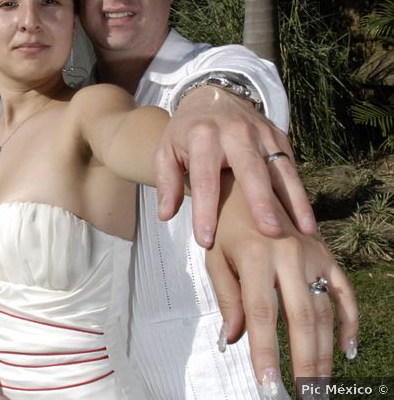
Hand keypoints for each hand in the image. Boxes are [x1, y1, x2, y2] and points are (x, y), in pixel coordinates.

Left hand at [155, 85, 316, 247]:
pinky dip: (300, 193)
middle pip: (250, 170)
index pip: (205, 179)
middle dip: (261, 202)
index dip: (205, 211)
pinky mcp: (279, 137)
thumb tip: (166, 215)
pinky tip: (306, 219)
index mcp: (202, 136)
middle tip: (270, 232)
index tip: (206, 239)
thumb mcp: (166, 151)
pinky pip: (290, 168)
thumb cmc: (186, 133)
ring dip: (294, 200)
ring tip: (304, 230)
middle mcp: (235, 133)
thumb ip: (166, 182)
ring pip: (280, 169)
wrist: (212, 96)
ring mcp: (261, 134)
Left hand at [206, 178, 357, 390]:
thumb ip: (227, 298)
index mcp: (255, 256)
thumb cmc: (225, 226)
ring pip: (324, 313)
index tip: (267, 384)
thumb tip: (233, 340)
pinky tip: (345, 352)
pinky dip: (349, 324)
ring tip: (319, 386)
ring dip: (324, 353)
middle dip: (303, 362)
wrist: (248, 185)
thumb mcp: (214, 257)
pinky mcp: (328, 256)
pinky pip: (345, 294)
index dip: (265, 352)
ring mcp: (314, 256)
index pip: (260, 314)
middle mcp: (289, 256)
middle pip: (301, 319)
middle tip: (305, 396)